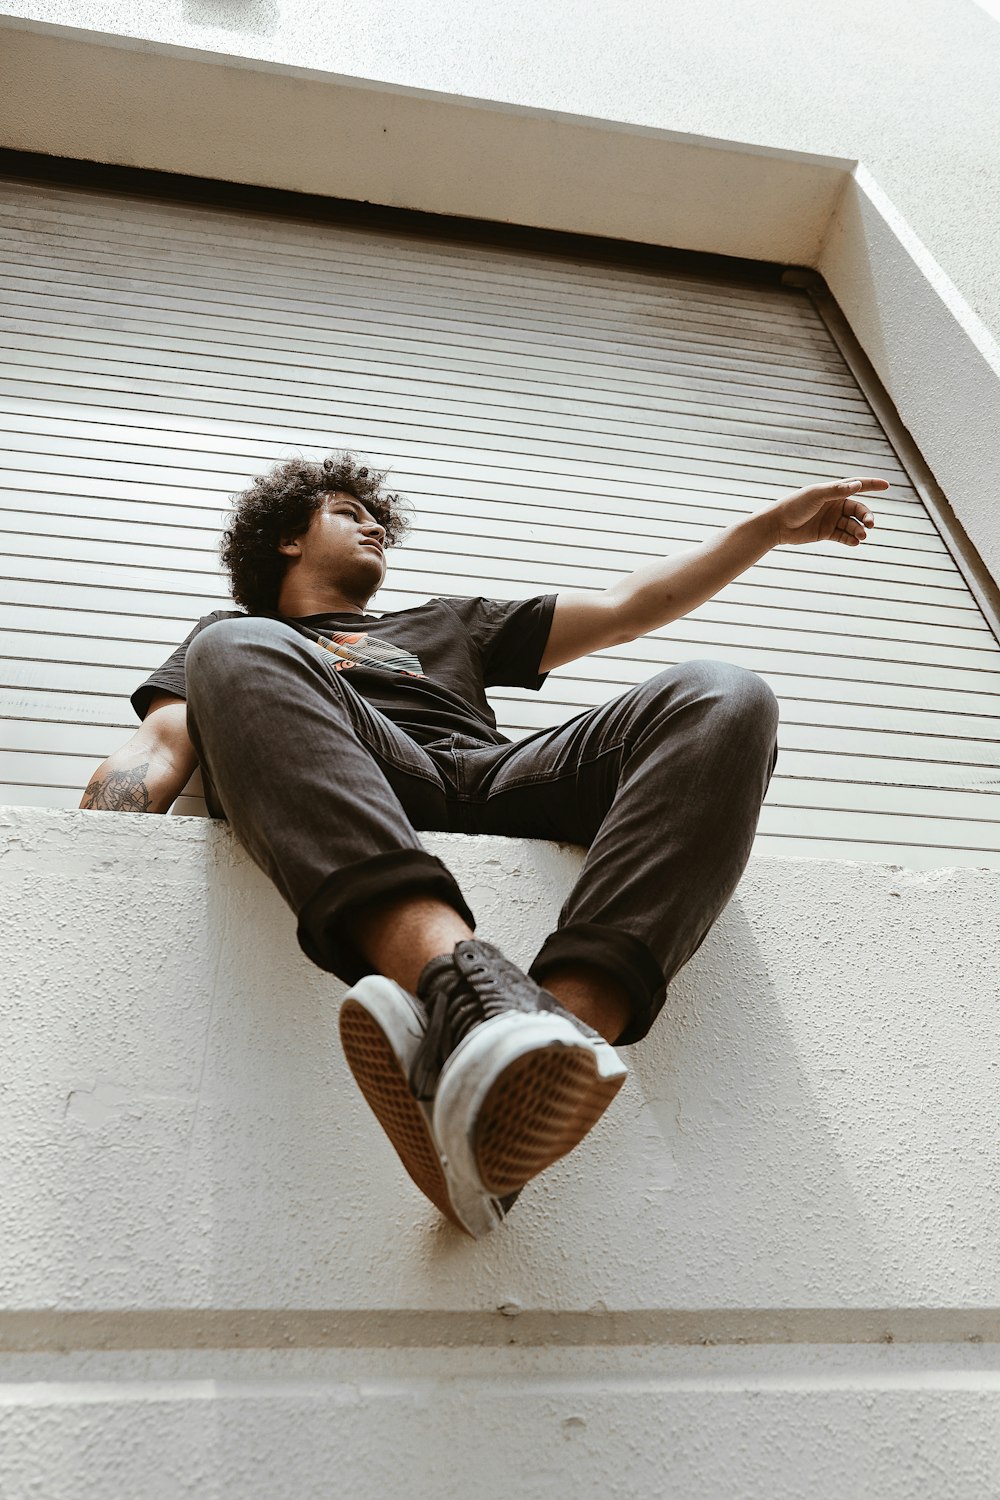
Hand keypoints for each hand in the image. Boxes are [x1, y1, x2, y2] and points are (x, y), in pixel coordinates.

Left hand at [771, 477, 887, 546]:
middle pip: (858, 510)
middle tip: (870, 525)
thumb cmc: (795, 505)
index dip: (872, 485)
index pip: (857, 485)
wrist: (777, 525)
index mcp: (833, 491)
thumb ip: (836, 490)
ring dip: (859, 530)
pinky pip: (843, 536)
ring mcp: (831, 520)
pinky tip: (855, 543)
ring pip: (852, 525)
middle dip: (866, 517)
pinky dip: (851, 539)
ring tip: (862, 537)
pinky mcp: (826, 533)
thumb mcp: (816, 495)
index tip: (887, 485)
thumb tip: (857, 484)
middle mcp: (835, 505)